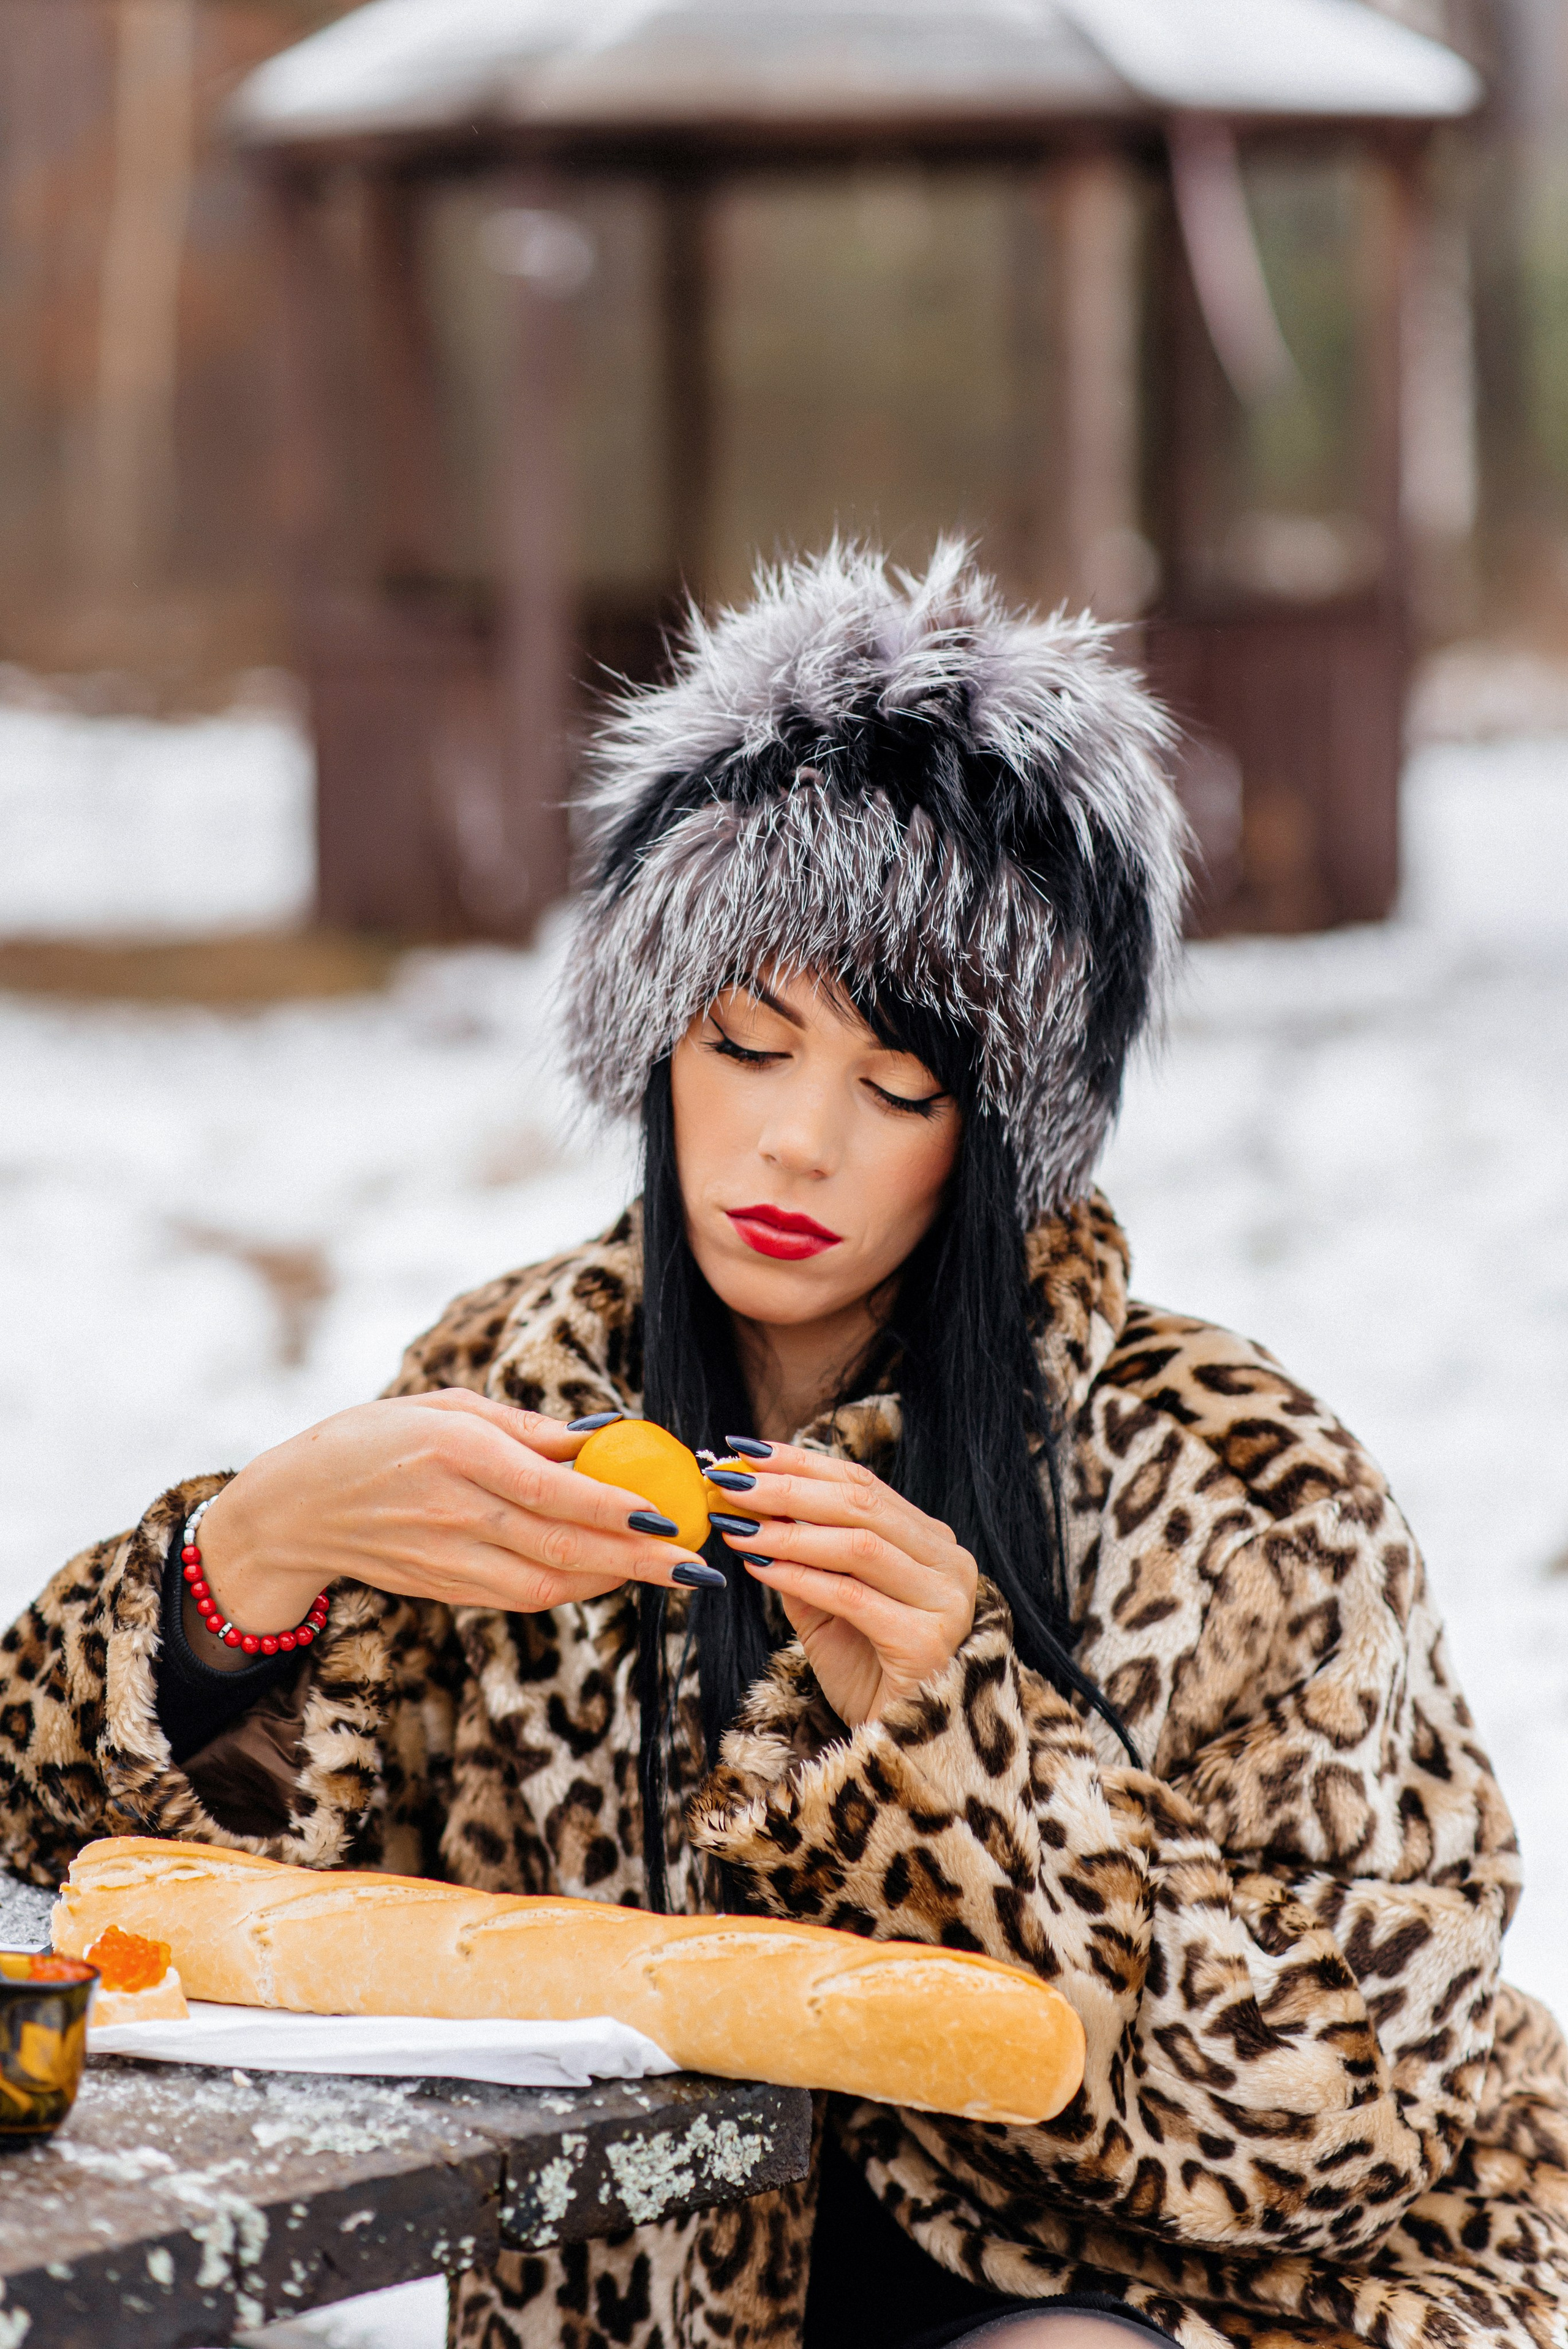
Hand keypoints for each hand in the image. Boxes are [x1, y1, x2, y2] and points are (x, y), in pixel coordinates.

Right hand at [188, 1393, 711, 1667]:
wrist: (295, 1509)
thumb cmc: (375, 1437)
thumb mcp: (444, 1406)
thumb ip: (523, 1426)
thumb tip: (601, 1433)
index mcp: (458, 1454)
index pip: (550, 1489)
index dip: (612, 1506)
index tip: (666, 1513)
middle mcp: (457, 1513)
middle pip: (561, 1546)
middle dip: (636, 1560)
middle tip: (698, 1563)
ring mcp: (449, 1559)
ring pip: (547, 1582)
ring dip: (614, 1581)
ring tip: (671, 1572)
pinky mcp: (446, 1589)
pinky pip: (522, 1595)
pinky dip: (573, 1590)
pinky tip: (611, 1576)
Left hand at [710, 1444, 977, 1726]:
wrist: (903, 1746)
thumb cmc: (868, 1672)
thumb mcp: (830, 1607)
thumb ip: (802, 1558)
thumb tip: (747, 1509)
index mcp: (931, 1542)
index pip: (863, 1484)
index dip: (802, 1462)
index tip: (744, 1450)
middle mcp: (948, 1562)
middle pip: (861, 1504)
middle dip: (787, 1488)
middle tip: (730, 1481)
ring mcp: (945, 1601)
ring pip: (858, 1544)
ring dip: (787, 1530)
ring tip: (736, 1524)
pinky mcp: (927, 1641)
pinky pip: (851, 1596)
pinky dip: (799, 1577)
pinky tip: (758, 1566)